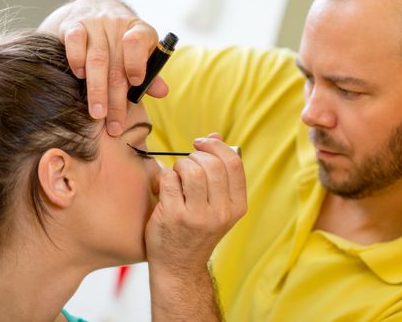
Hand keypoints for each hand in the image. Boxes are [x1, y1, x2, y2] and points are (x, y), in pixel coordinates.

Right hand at [39, 0, 167, 135]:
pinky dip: (77, 61)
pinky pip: (74, 42)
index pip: (139, 42)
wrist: (96, 10)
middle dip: (116, 98)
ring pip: (96, 59)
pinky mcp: (73, 25)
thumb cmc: (123, 43)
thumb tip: (162, 92)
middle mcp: (118, 25)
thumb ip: (150, 75)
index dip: (137, 62)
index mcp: (140, 31)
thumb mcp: (141, 55)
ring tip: (98, 114)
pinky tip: (80, 77)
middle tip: (115, 125)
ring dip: (97, 90)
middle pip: (117, 64)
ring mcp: (95, 24)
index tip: (136, 82)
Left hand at [145, 135, 246, 275]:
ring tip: (177, 176)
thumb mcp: (218, 205)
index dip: (217, 146)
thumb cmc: (197, 229)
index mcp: (237, 206)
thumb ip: (220, 171)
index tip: (202, 144)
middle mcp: (221, 212)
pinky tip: (164, 188)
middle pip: (212, 163)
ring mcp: (197, 216)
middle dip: (195, 155)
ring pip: (191, 169)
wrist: (179, 265)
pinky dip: (164, 177)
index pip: (234, 163)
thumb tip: (215, 136)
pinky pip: (169, 179)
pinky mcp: (173, 216)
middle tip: (187, 164)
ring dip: (180, 165)